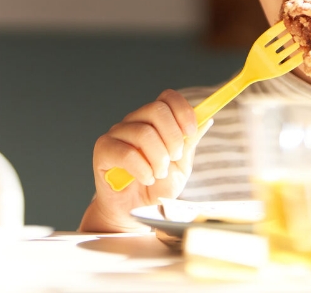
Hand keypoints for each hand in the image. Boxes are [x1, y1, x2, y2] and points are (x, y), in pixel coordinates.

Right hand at [80, 89, 207, 231]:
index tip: (191, 132)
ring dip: (158, 159)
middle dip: (173, 138)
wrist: (135, 212)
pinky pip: (127, 154)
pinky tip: (145, 179)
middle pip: (156, 110)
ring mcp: (116, 134)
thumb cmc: (156, 188)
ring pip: (144, 133)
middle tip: (174, 159)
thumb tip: (206, 120)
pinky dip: (143, 170)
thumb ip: (189, 143)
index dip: (182, 111)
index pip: (167, 98)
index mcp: (152, 121)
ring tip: (158, 174)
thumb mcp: (180, 167)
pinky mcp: (103, 150)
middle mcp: (133, 122)